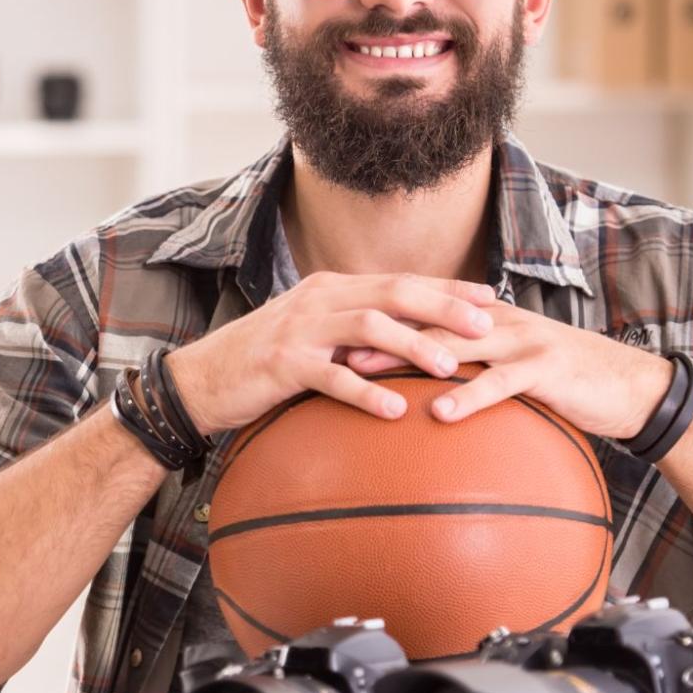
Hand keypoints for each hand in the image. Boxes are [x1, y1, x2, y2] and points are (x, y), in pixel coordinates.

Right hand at [164, 271, 500, 432]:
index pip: (400, 281)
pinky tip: (395, 411)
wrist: (202, 379)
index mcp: (330, 288)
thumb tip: (408, 340)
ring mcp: (300, 330)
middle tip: (487, 325)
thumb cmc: (263, 361)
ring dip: (413, 345)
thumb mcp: (312, 334)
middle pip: (393, 294)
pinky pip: (332, 377)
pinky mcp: (283, 364)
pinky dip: (366, 392)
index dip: (447, 287)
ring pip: (368, 327)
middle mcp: (318, 299)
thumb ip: (353, 330)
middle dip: (444, 307)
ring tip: (450, 366)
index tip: (491, 297)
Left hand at [345, 302, 673, 439]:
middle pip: (424, 317)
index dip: (373, 315)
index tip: (328, 326)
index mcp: (484, 318)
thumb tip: (420, 387)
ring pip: (453, 342)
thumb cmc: (562, 382)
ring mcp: (520, 341)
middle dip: (373, 327)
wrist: (629, 387)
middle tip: (327, 341)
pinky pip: (500, 383)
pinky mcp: (544, 369)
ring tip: (362, 370)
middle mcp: (496, 320)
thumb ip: (467, 368)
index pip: (419, 309)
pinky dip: (469, 396)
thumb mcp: (509, 368)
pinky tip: (440, 412)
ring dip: (405, 354)